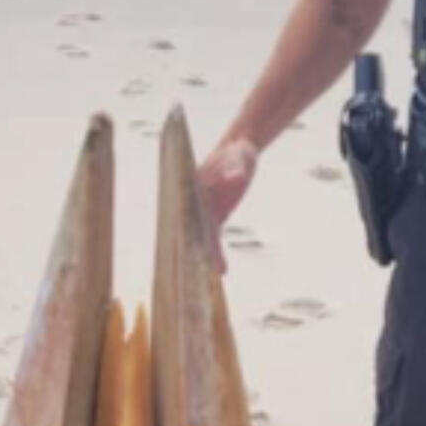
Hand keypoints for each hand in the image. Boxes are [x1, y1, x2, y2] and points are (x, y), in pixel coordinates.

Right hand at [195, 137, 257, 271]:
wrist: (240, 150)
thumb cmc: (235, 153)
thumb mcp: (239, 158)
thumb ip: (236, 169)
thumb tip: (235, 179)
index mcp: (194, 186)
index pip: (187, 209)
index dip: (185, 227)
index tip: (185, 243)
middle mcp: (193, 201)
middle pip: (189, 228)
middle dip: (189, 250)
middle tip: (191, 273)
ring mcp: (203, 210)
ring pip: (201, 236)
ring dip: (204, 255)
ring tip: (211, 276)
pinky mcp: (216, 215)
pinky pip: (213, 237)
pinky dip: (216, 252)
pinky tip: (222, 271)